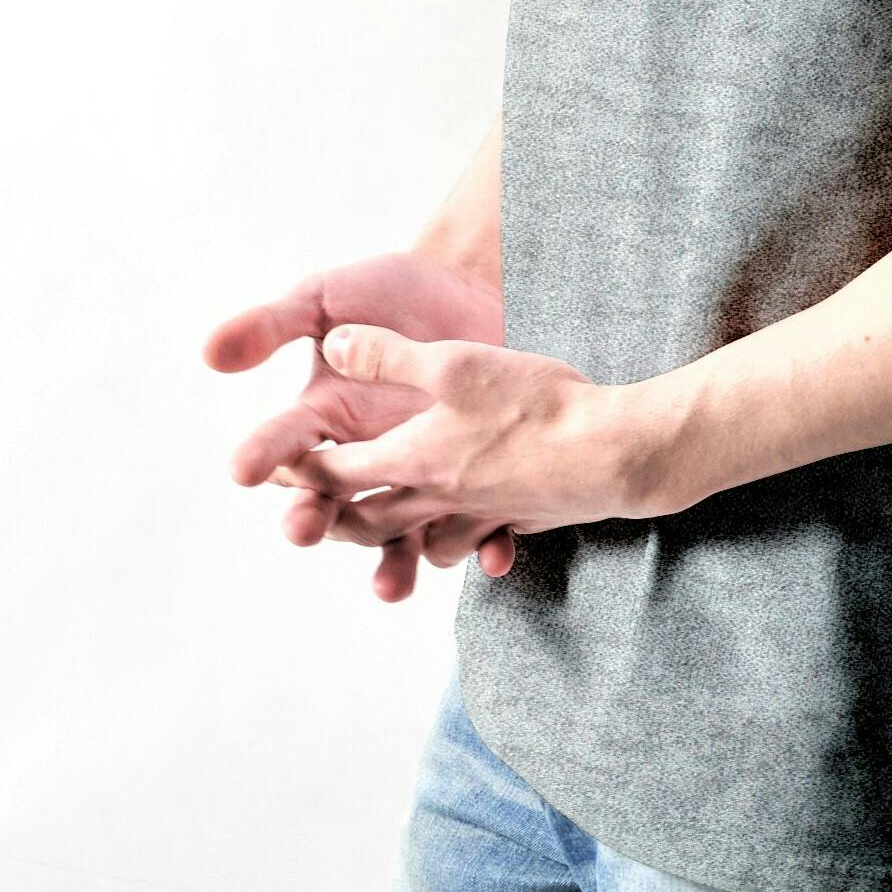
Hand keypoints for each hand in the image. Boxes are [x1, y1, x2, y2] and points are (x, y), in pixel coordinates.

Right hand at [204, 251, 522, 604]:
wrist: (472, 284)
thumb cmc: (389, 292)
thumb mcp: (325, 300)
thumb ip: (272, 325)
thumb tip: (209, 353)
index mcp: (322, 420)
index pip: (284, 446)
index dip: (262, 456)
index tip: (242, 468)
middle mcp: (365, 458)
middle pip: (334, 507)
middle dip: (316, 521)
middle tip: (304, 527)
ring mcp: (420, 474)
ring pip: (401, 535)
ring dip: (395, 564)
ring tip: (392, 586)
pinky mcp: (476, 481)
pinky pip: (479, 525)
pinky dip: (483, 545)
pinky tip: (491, 556)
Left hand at [294, 325, 660, 544]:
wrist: (615, 452)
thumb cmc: (533, 406)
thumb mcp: (454, 363)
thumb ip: (388, 355)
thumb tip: (333, 347)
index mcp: (412, 459)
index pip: (337, 475)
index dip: (302, 471)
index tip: (276, 471)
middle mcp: (439, 498)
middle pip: (371, 523)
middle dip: (340, 521)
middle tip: (318, 517)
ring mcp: (483, 515)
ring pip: (426, 544)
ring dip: (401, 543)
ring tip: (393, 531)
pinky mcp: (523, 518)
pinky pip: (481, 542)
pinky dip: (467, 543)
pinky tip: (476, 532)